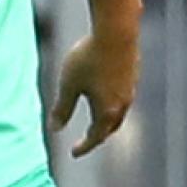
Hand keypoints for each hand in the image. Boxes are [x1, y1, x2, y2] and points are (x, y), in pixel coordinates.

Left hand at [50, 32, 139, 157]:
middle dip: (97, 136)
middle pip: (109, 128)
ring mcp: (130, 90)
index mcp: (106, 111)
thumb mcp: (69, 84)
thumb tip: (54, 129)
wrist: (116, 33)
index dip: (84, 147)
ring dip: (106, 122)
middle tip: (86, 141)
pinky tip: (106, 96)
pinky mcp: (133, 76)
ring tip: (96, 122)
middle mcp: (122, 104)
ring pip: (118, 114)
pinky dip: (112, 106)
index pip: (95, 137)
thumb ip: (62, 108)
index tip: (73, 153)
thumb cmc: (88, 58)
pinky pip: (123, 99)